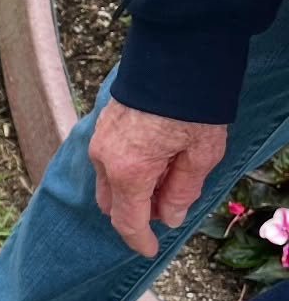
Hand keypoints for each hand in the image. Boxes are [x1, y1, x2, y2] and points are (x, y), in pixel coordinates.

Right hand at [87, 101, 226, 258]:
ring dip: (130, 189)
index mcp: (129, 172)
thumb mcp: (202, 152)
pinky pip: (106, 160)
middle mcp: (105, 159)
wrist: (175, 51)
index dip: (139, 240)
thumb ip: (183, 190)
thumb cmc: (191, 103)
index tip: (150, 249)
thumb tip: (171, 216)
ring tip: (165, 173)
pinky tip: (152, 155)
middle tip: (168, 202)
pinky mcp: (102, 125)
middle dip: (135, 212)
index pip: (127, 221)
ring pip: (108, 182)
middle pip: (111, 204)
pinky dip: (124, 169)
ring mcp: (99, 140)